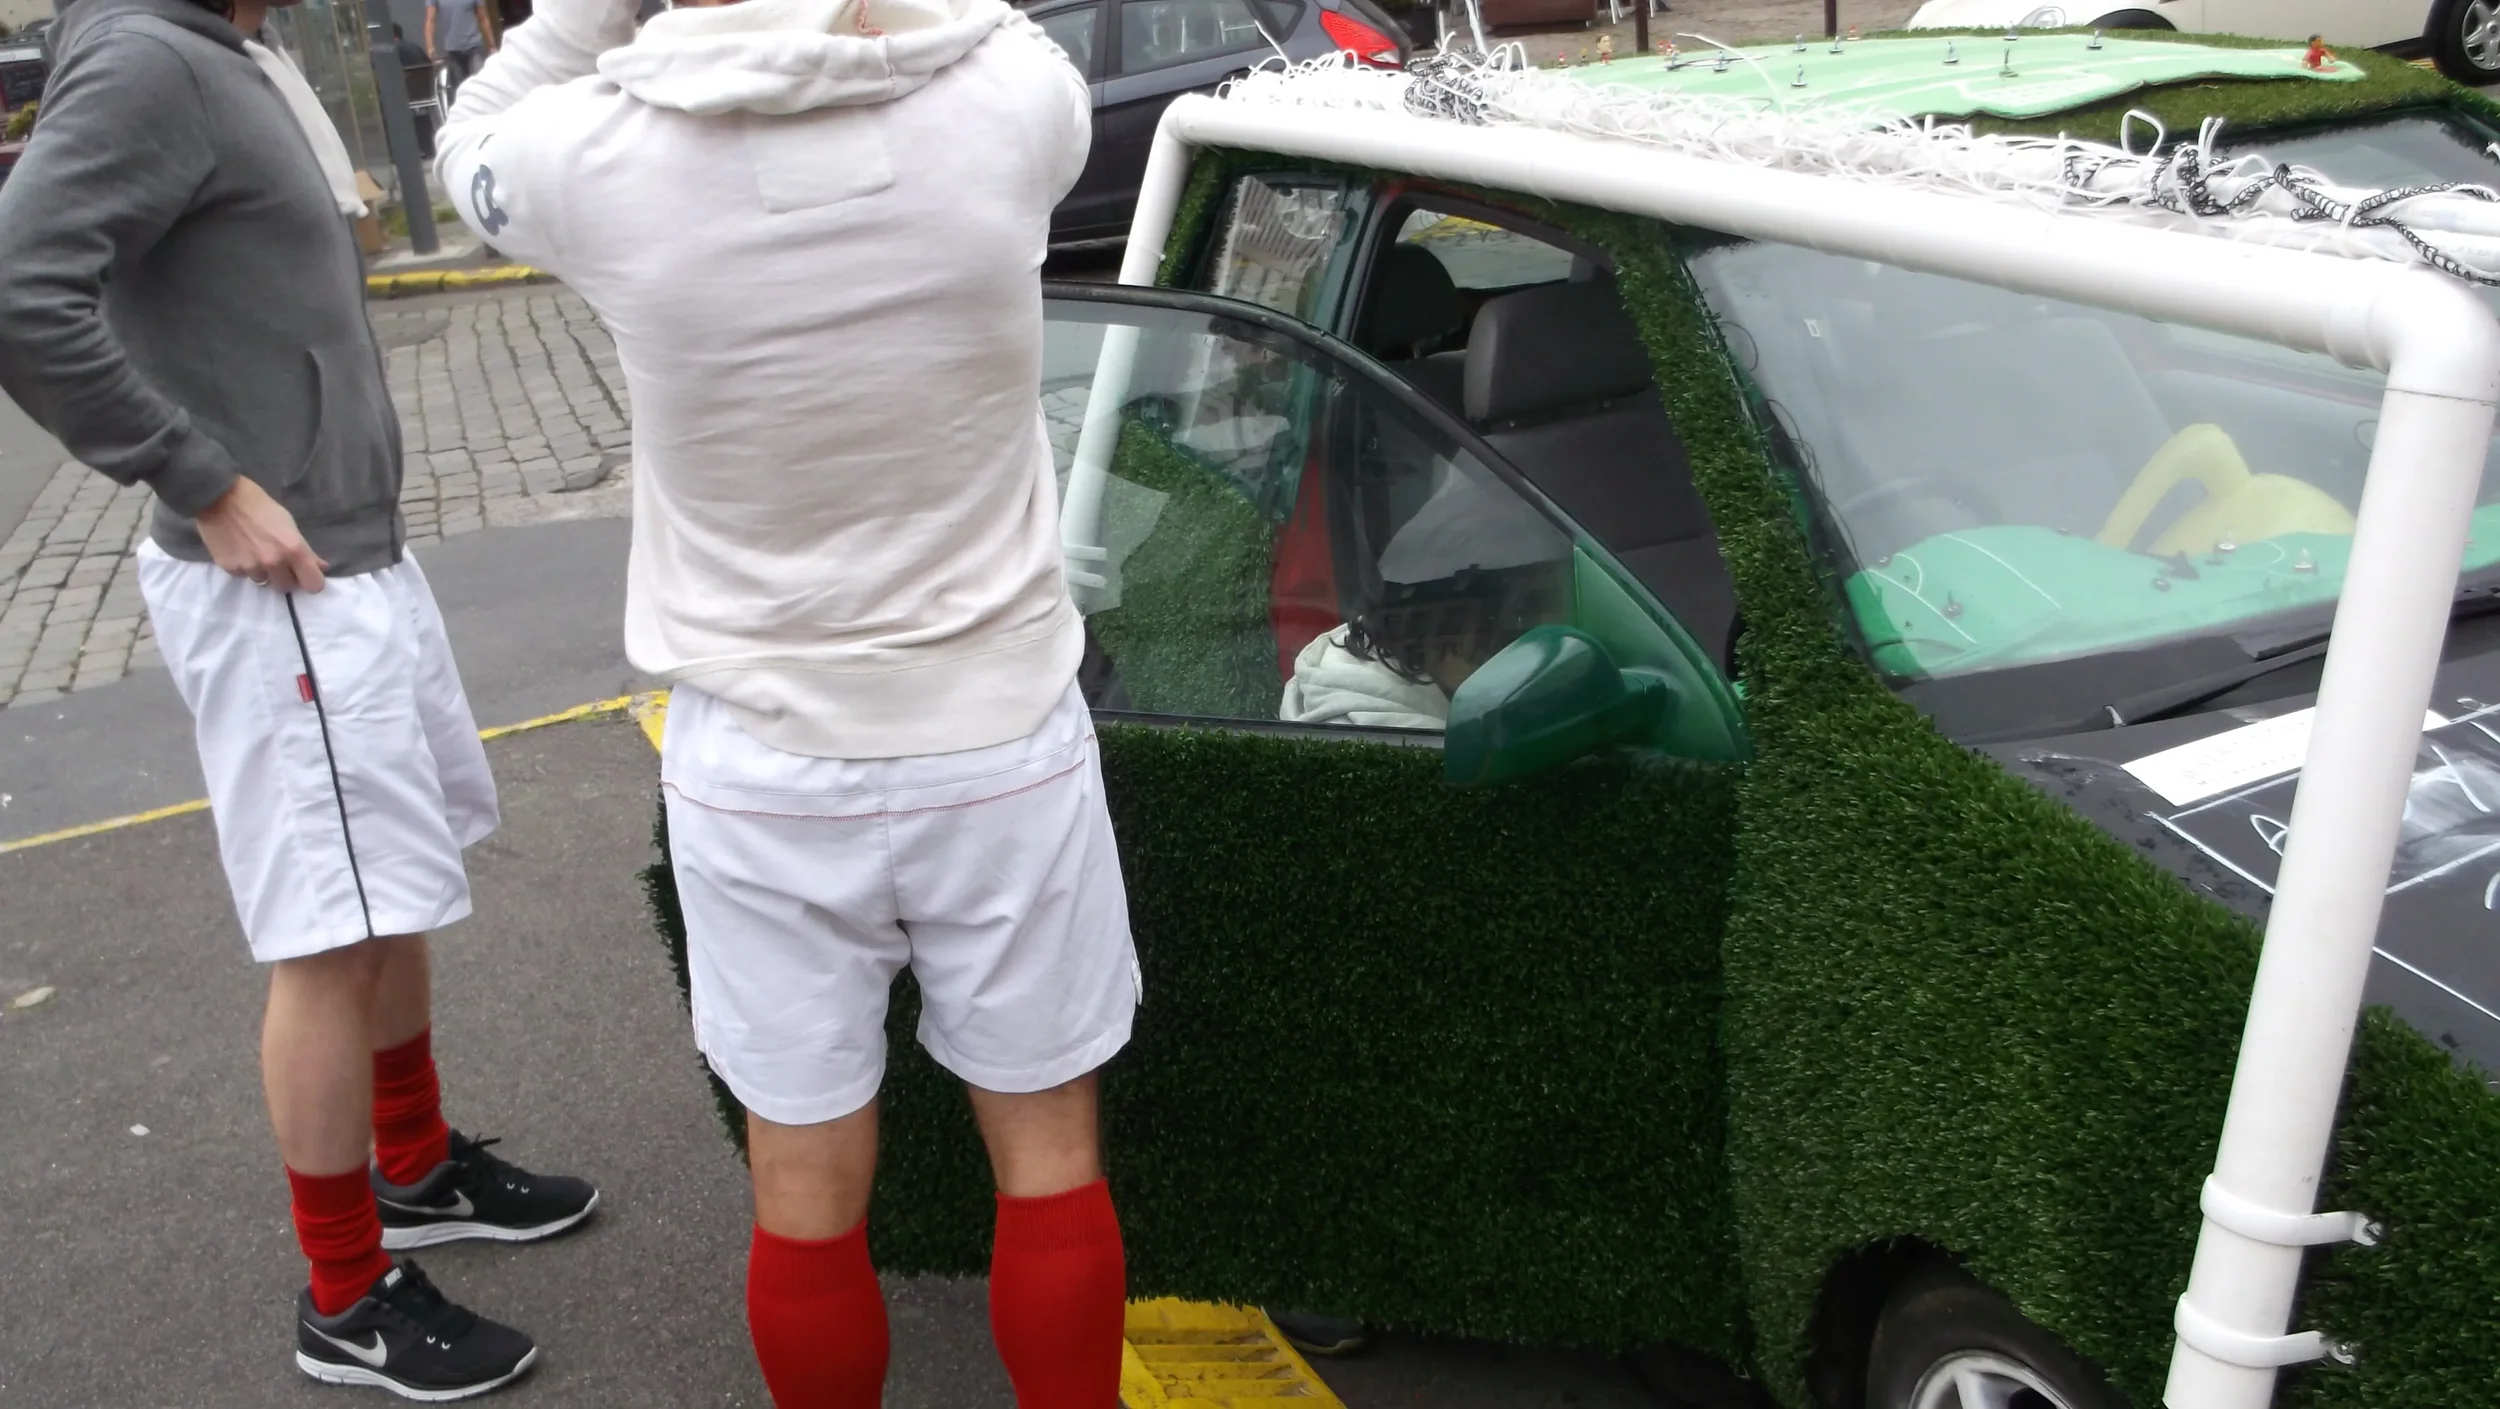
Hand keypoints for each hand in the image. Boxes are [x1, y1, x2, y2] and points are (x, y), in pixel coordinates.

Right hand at [195, 477, 327, 592]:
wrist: (219, 497)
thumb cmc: (259, 506)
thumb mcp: (289, 524)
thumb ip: (306, 550)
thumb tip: (322, 567)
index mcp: (294, 550)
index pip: (313, 585)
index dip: (310, 580)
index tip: (304, 574)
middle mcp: (274, 563)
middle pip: (286, 588)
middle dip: (284, 577)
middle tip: (277, 560)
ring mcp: (251, 567)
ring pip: (263, 581)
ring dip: (262, 571)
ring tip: (253, 550)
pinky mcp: (230, 568)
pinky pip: (242, 575)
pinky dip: (243, 566)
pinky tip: (239, 549)